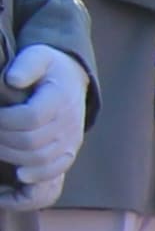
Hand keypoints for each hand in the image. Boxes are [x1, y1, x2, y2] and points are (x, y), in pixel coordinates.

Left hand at [0, 44, 87, 196]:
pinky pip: (56, 169)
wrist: (73, 80)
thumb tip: (12, 79)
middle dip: (2, 139)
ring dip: (11, 156)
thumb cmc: (48, 68)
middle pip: (31, 142)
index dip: (4, 120)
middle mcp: (69, 121)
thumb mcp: (38, 55)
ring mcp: (71, 138)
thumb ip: (26, 65)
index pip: (30, 117)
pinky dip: (37, 175)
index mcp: (60, 98)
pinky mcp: (70, 150)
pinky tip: (20, 175)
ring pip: (39, 158)